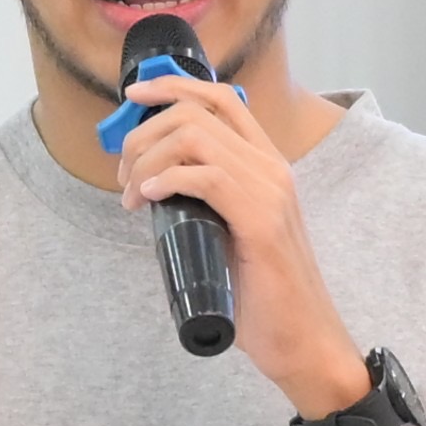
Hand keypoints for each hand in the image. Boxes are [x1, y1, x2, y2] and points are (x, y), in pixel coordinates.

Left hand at [117, 71, 366, 416]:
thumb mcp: (229, 232)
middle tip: (123, 176)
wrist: (302, 339)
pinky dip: (165, 180)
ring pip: (193, 138)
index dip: (173, 86)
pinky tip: (148, 199)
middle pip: (196, 113)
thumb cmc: (263, 295)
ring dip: (147, 159)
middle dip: (143, 134)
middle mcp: (272, 167)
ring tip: (132, 196)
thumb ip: (204, 202)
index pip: (221, 98)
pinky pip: (203, 177)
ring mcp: (270, 191)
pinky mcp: (261, 220)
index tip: (133, 95)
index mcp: (266, 164)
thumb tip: (152, 190)